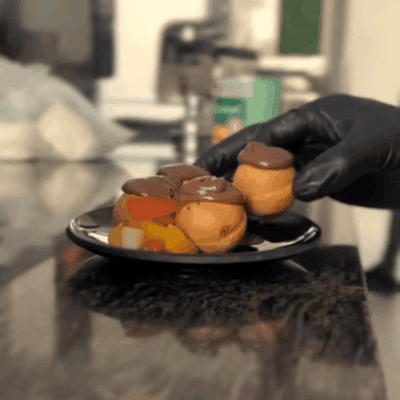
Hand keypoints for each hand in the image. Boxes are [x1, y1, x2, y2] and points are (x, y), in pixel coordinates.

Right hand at [195, 94, 399, 208]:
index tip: (219, 166)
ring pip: (271, 171)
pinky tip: (255, 207)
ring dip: (248, 182)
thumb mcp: (373, 146)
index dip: (243, 150)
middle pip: (262, 149)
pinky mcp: (320, 179)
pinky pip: (288, 188)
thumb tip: (299, 189)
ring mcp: (313, 158)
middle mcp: (310, 135)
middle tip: (202, 174)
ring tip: (221, 194)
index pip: (271, 132)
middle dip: (231, 161)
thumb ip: (335, 165)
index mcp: (317, 116)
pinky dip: (271, 198)